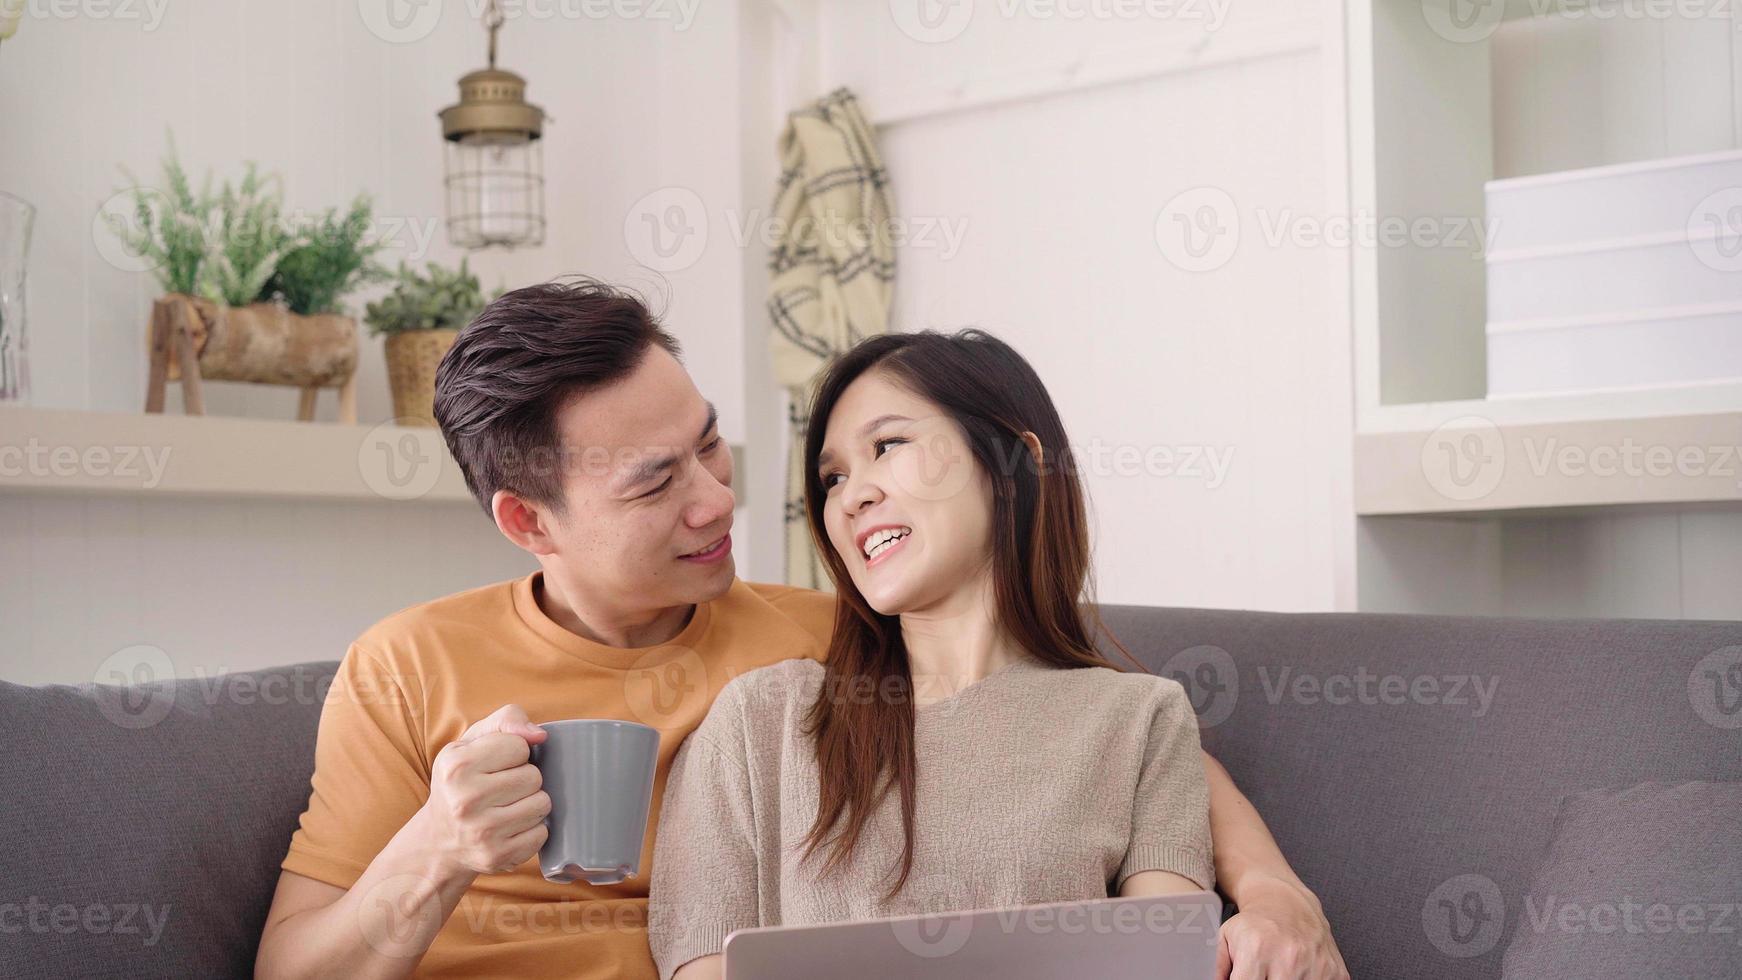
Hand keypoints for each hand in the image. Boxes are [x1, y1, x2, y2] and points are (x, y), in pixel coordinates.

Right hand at [419, 704, 550, 876]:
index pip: (520, 746)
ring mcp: (482, 832)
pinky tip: (510, 828)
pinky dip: (532, 829)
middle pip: (534, 776)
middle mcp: (465, 800)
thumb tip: (539, 736)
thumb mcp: (471, 743)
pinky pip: (542, 833)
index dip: (514, 753)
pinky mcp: (498, 856)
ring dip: (531, 803)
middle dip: (524, 779)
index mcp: (456, 766)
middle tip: (501, 789)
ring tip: (507, 807)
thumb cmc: (462, 782)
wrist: (439, 841)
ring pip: (542, 804)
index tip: (496, 765)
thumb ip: (506, 721)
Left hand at [1216, 874, 1348, 979]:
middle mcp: (1288, 958)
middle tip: (1263, 974)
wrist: (1287, 901)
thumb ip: (1217, 967)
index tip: (1245, 979)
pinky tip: (1299, 973)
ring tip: (1278, 972)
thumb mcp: (1225, 938)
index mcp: (1257, 951)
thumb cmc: (1254, 922)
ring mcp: (1315, 966)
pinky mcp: (1335, 972)